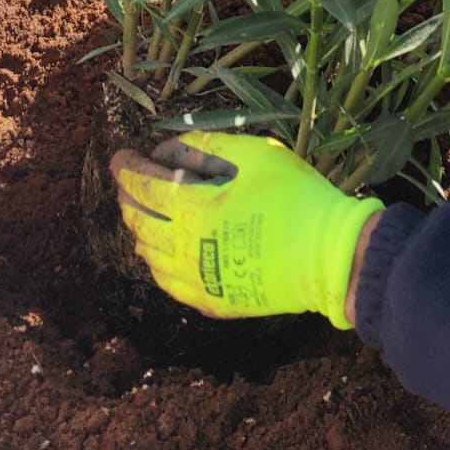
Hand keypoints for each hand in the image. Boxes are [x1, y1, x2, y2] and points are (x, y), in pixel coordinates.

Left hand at [109, 131, 382, 327]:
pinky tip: (162, 257)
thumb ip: (208, 147)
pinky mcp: (214, 303)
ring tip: (141, 215)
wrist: (330, 259)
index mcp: (193, 210)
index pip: (143, 186)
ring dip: (139, 232)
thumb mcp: (256, 155)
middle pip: (139, 222)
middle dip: (127, 198)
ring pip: (150, 257)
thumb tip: (169, 148)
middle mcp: (185, 249)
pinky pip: (170, 286)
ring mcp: (198, 281)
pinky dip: (157, 266)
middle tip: (127, 183)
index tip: (119, 155)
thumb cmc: (296, 199)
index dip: (126, 168)